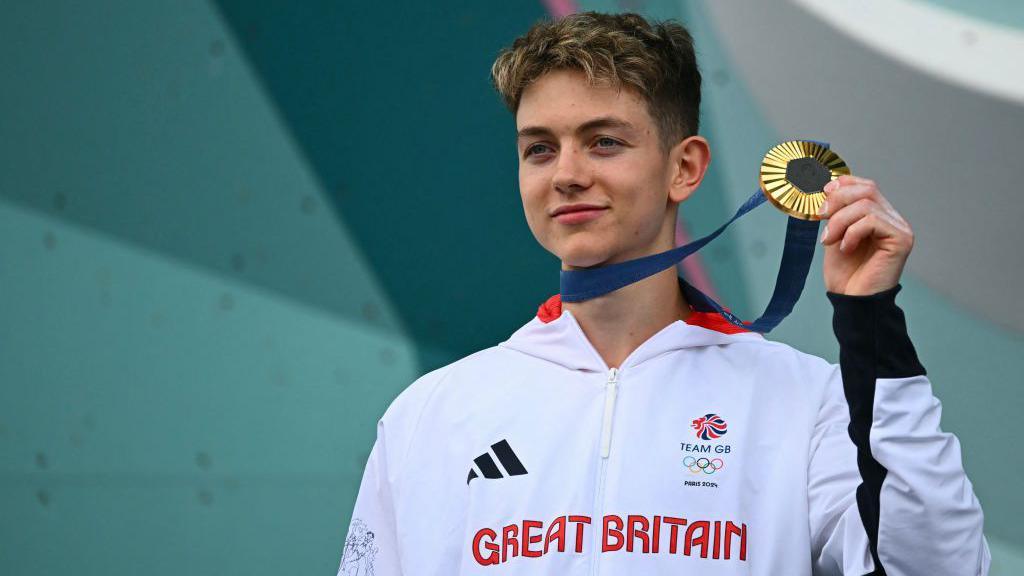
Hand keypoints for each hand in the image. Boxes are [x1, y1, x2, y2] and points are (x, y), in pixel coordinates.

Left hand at [818, 175, 913, 295]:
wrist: (852, 301)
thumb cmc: (845, 273)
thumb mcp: (834, 235)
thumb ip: (835, 213)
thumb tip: (828, 187)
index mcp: (878, 215)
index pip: (865, 185)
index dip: (843, 184)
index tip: (822, 194)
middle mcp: (892, 219)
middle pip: (867, 189)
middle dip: (838, 200)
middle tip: (821, 216)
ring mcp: (899, 228)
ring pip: (866, 204)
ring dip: (840, 220)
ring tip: (829, 240)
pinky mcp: (901, 239)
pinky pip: (872, 221)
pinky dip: (852, 232)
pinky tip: (845, 249)